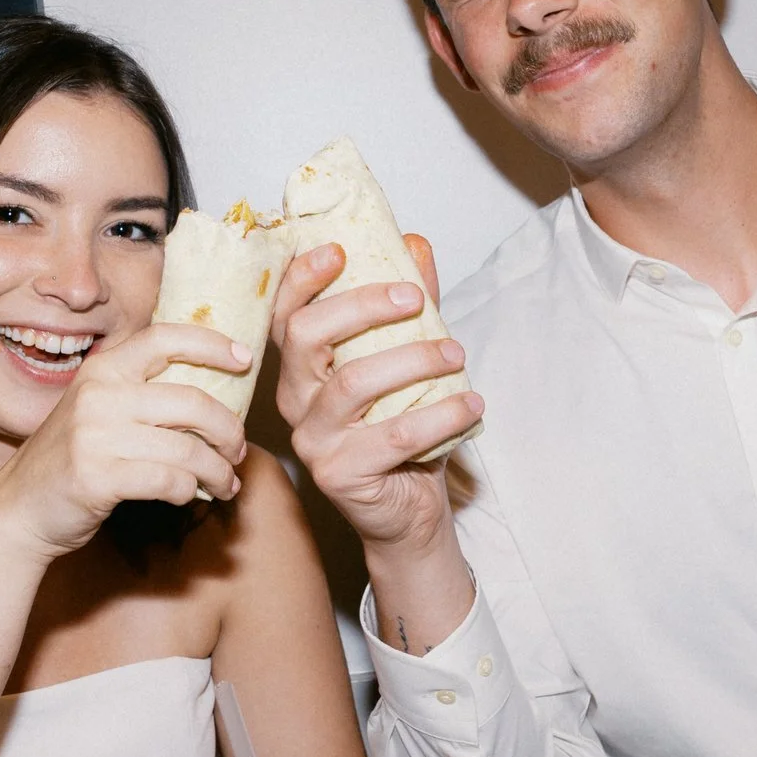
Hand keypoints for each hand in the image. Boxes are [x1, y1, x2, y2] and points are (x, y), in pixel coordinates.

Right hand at [0, 323, 250, 560]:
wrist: (18, 510)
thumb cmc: (70, 460)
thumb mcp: (96, 411)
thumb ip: (140, 394)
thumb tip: (215, 395)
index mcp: (102, 369)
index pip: (163, 338)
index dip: (210, 344)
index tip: (245, 358)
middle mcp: (98, 395)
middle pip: (192, 401)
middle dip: (229, 430)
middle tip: (238, 450)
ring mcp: (95, 436)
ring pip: (188, 449)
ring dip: (218, 470)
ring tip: (226, 483)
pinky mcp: (98, 477)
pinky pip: (169, 481)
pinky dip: (190, 490)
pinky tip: (189, 495)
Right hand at [270, 235, 483, 549]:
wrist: (408, 511)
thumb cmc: (401, 432)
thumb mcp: (405, 362)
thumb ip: (407, 308)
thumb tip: (416, 245)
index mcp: (301, 369)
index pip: (286, 315)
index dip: (302, 279)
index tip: (339, 250)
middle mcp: (294, 401)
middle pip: (308, 338)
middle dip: (364, 307)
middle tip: (415, 299)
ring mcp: (312, 440)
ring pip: (355, 384)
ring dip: (414, 360)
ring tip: (457, 353)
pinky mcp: (338, 474)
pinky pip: (393, 435)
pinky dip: (439, 414)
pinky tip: (471, 402)